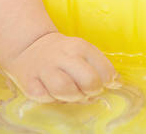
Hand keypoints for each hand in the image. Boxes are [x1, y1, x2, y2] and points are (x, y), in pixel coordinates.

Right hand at [0, 31, 118, 102]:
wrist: (31, 46)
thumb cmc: (64, 54)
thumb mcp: (82, 52)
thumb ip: (98, 67)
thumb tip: (116, 84)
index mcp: (80, 47)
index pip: (104, 69)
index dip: (109, 81)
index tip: (108, 84)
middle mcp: (63, 55)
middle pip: (88, 80)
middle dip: (93, 90)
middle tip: (90, 91)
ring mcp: (45, 68)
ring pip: (65, 90)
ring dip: (73, 97)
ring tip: (73, 93)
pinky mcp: (30, 82)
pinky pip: (45, 97)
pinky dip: (52, 99)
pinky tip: (53, 92)